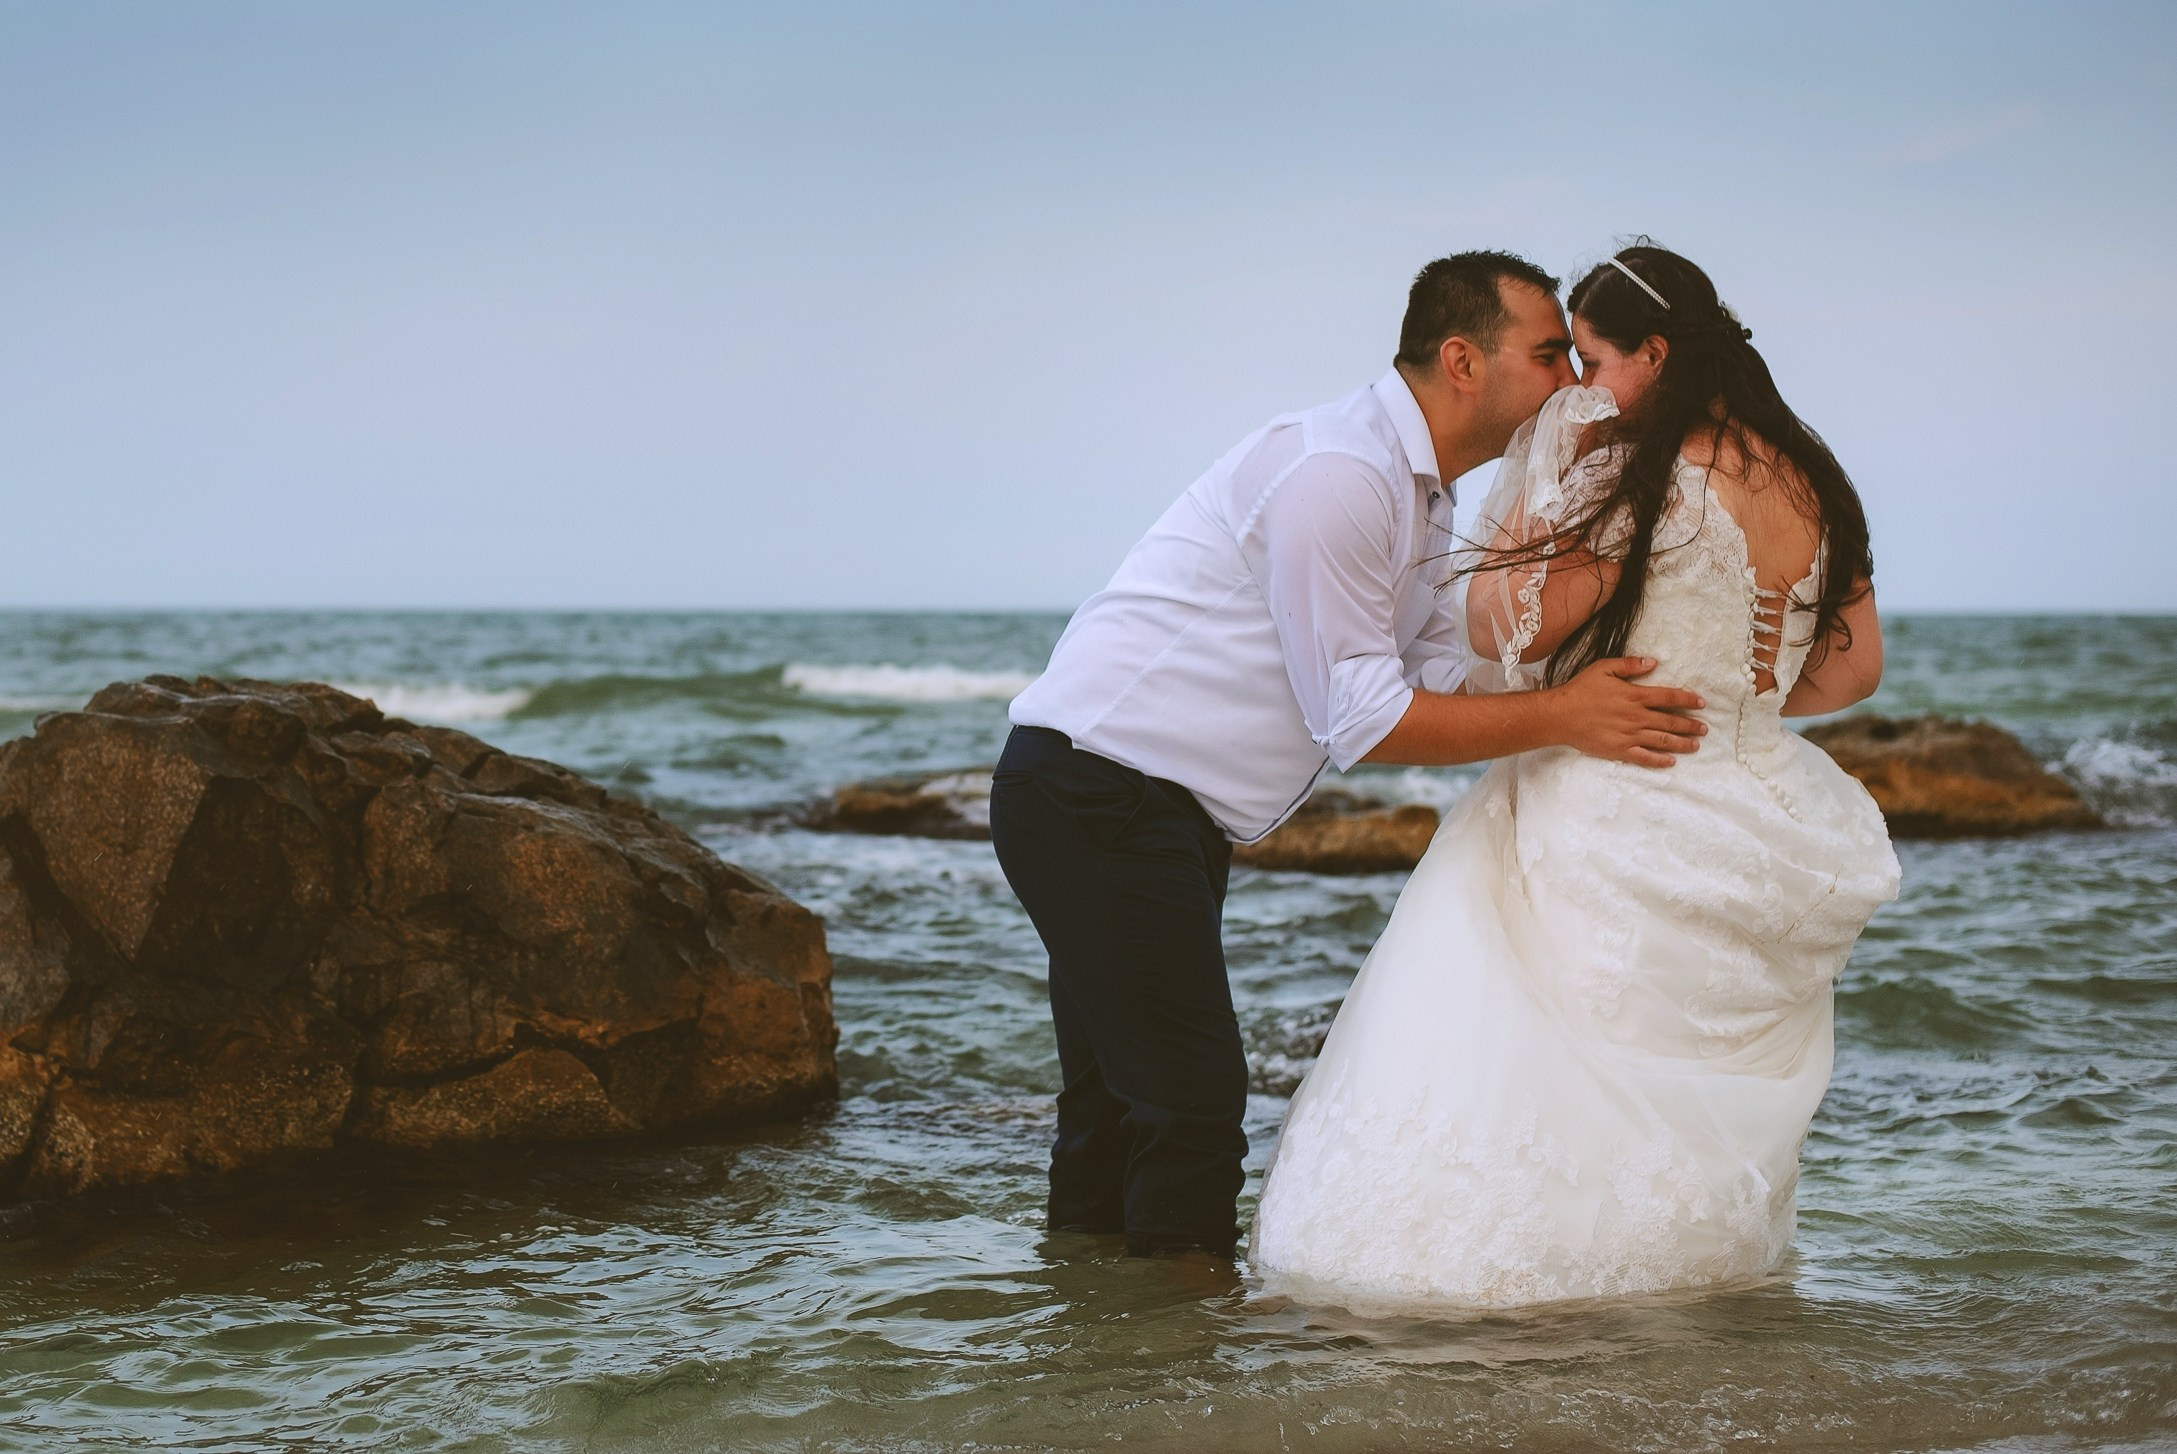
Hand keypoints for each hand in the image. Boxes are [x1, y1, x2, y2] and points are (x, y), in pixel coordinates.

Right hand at [1549, 657, 1705, 767]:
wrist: (1560, 715)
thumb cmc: (1580, 690)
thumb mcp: (1603, 668)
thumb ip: (1629, 665)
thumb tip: (1652, 662)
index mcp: (1635, 695)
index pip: (1669, 697)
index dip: (1688, 699)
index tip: (1701, 703)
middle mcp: (1637, 716)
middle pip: (1671, 720)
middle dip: (1690, 724)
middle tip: (1704, 728)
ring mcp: (1630, 735)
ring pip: (1663, 740)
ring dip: (1682, 743)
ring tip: (1695, 745)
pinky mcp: (1620, 750)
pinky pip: (1645, 757)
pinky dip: (1659, 761)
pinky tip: (1671, 762)